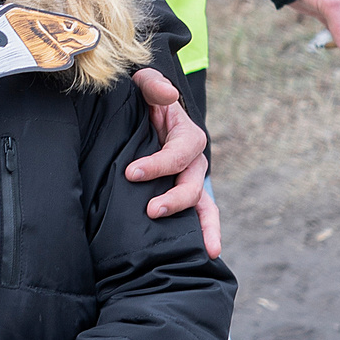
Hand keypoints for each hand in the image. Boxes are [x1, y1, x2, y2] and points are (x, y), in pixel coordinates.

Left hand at [123, 67, 219, 257]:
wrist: (141, 114)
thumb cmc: (143, 99)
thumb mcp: (145, 84)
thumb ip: (154, 86)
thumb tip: (167, 95)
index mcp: (187, 136)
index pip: (178, 154)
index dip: (158, 164)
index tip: (131, 173)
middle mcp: (194, 161)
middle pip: (192, 184)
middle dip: (175, 199)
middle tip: (151, 210)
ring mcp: (190, 180)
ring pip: (204, 206)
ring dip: (205, 228)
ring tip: (206, 250)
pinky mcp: (181, 193)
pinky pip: (199, 215)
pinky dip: (205, 233)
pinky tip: (208, 255)